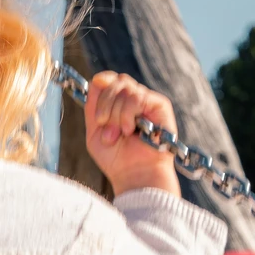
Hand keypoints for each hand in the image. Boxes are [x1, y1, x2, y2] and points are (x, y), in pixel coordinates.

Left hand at [82, 72, 179, 197]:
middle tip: (106, 128)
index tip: (96, 108)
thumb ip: (93, 104)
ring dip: (116, 114)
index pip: (109, 80)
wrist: (135, 176)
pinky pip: (137, 96)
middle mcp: (135, 100)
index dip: (101, 85)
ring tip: (120, 134)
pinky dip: (128, 114)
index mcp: (120, 104)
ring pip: (125, 88)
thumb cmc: (116, 160)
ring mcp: (148, 101)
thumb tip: (99, 79)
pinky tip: (131, 130)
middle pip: (116, 81)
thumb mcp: (95, 131)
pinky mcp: (160, 105)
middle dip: (105, 105)